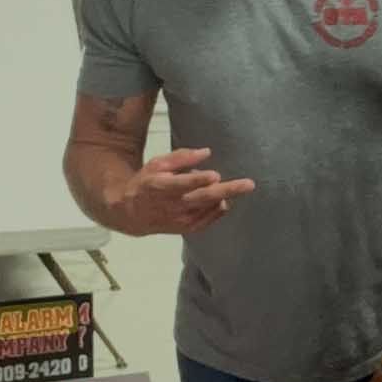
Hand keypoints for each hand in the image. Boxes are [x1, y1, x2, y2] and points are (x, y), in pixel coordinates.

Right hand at [116, 146, 253, 236]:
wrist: (132, 214)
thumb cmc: (146, 183)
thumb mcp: (157, 164)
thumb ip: (181, 157)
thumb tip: (206, 152)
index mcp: (161, 186)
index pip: (183, 184)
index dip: (198, 180)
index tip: (215, 175)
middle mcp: (172, 205)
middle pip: (203, 198)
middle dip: (228, 190)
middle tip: (249, 184)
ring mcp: (181, 220)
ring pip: (209, 208)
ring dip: (223, 196)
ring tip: (225, 186)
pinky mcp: (187, 228)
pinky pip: (210, 218)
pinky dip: (219, 208)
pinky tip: (220, 200)